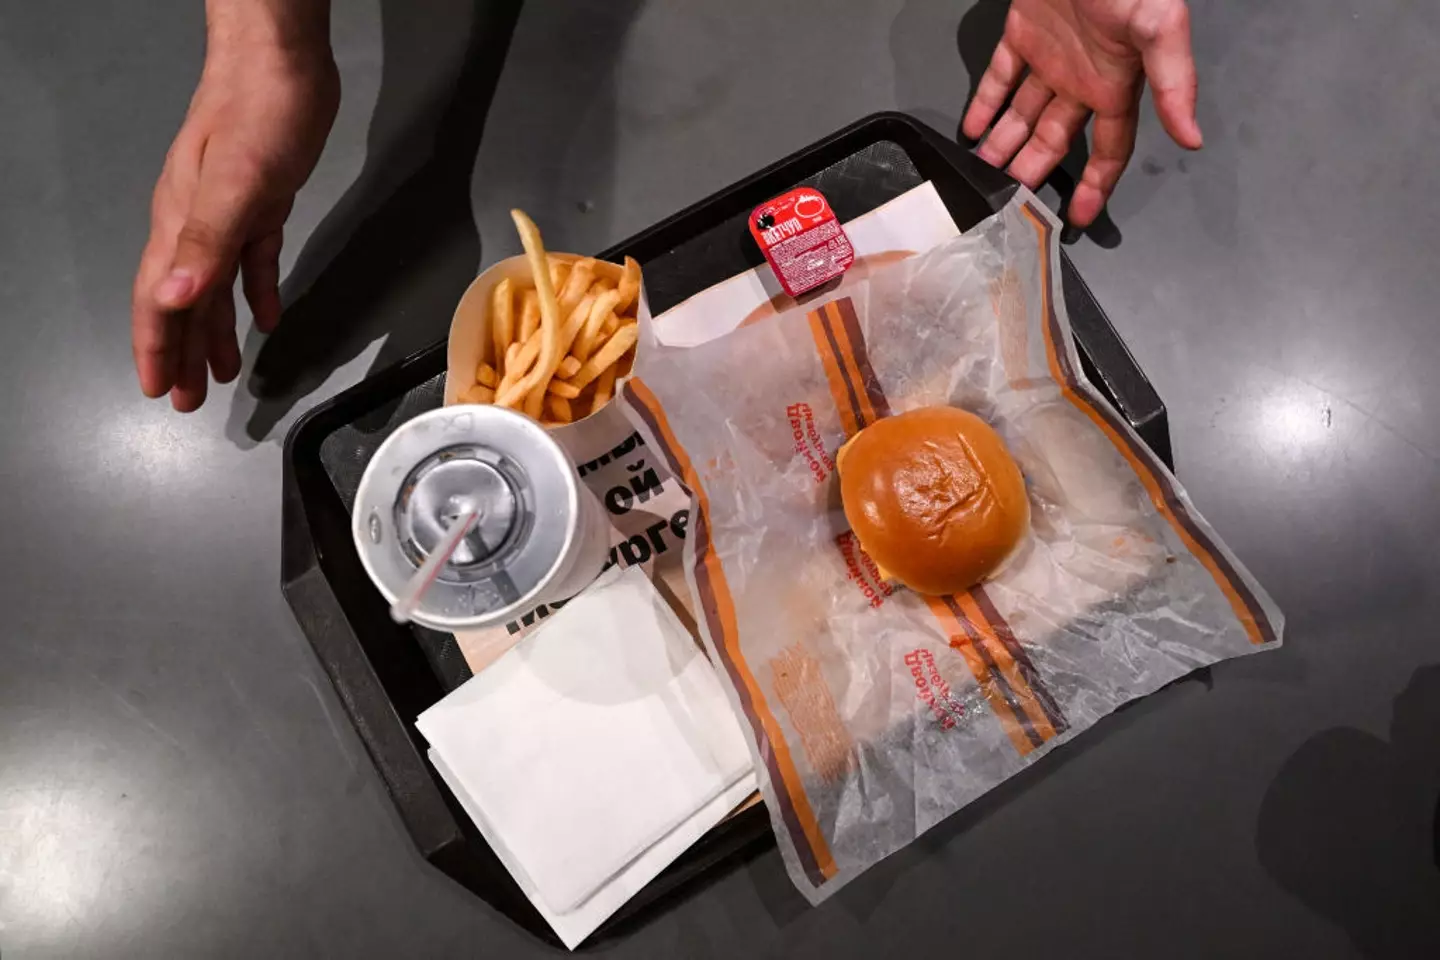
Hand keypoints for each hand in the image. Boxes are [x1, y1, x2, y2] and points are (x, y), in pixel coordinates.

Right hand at [132, 43, 338, 410]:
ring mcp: (227, 212)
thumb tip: (175, 300)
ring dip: (214, 332)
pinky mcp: (261, 201)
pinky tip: (265, 319)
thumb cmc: (259, 114)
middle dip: (180, 353)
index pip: (161, 299)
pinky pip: (251, 259)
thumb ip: (207, 241)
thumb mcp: (237, 181)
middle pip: (183, 303)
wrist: (280, 58)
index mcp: (181, 224)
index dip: (157, 347)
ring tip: (218, 375)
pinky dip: (256, 291)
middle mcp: (196, 223)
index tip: (157, 391)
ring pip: (214, 287)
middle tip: (184, 401)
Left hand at [962, 0, 1201, 226]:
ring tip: (985, 174)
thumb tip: (1193, 138)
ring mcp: (1052, 55)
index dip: (1096, 185)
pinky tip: (973, 129)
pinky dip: (985, 103)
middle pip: (1057, 140)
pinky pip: (1000, 76)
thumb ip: (1175, 80)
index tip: (1080, 219)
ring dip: (1006, 145)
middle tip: (1010, 205)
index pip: (1109, 149)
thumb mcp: (1158, 26)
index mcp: (1116, 83)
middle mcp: (1083, 77)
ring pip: (1024, 114)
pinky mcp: (1022, 31)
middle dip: (1036, 172)